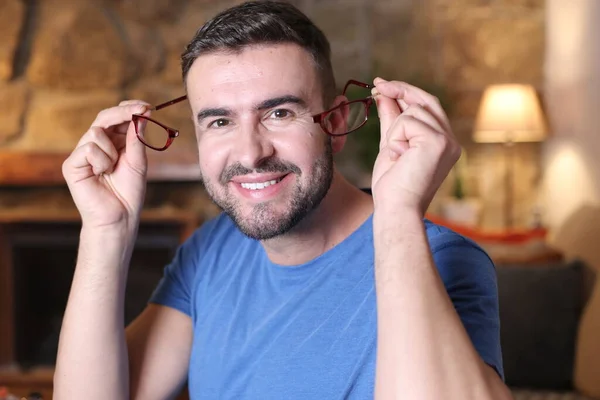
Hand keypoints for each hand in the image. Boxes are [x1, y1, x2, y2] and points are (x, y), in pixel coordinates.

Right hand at [62, 100, 150, 229]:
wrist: (120, 217)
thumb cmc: (129, 193)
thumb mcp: (138, 162)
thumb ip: (136, 139)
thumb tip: (142, 115)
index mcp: (112, 143)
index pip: (116, 118)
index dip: (129, 109)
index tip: (147, 106)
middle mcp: (95, 145)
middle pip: (104, 117)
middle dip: (123, 112)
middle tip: (143, 109)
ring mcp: (82, 154)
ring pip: (96, 131)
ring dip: (112, 150)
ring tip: (113, 168)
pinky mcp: (72, 165)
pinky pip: (89, 147)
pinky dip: (101, 160)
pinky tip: (102, 173)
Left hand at [370, 78, 460, 215]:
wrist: (395, 208)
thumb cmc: (393, 185)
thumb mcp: (390, 146)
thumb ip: (390, 120)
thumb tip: (383, 94)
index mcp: (443, 142)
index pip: (428, 107)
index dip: (405, 92)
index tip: (383, 84)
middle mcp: (451, 140)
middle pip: (426, 100)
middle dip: (400, 90)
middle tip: (376, 84)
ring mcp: (448, 141)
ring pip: (413, 111)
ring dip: (394, 130)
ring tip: (395, 154)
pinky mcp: (438, 142)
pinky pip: (407, 122)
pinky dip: (395, 137)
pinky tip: (399, 157)